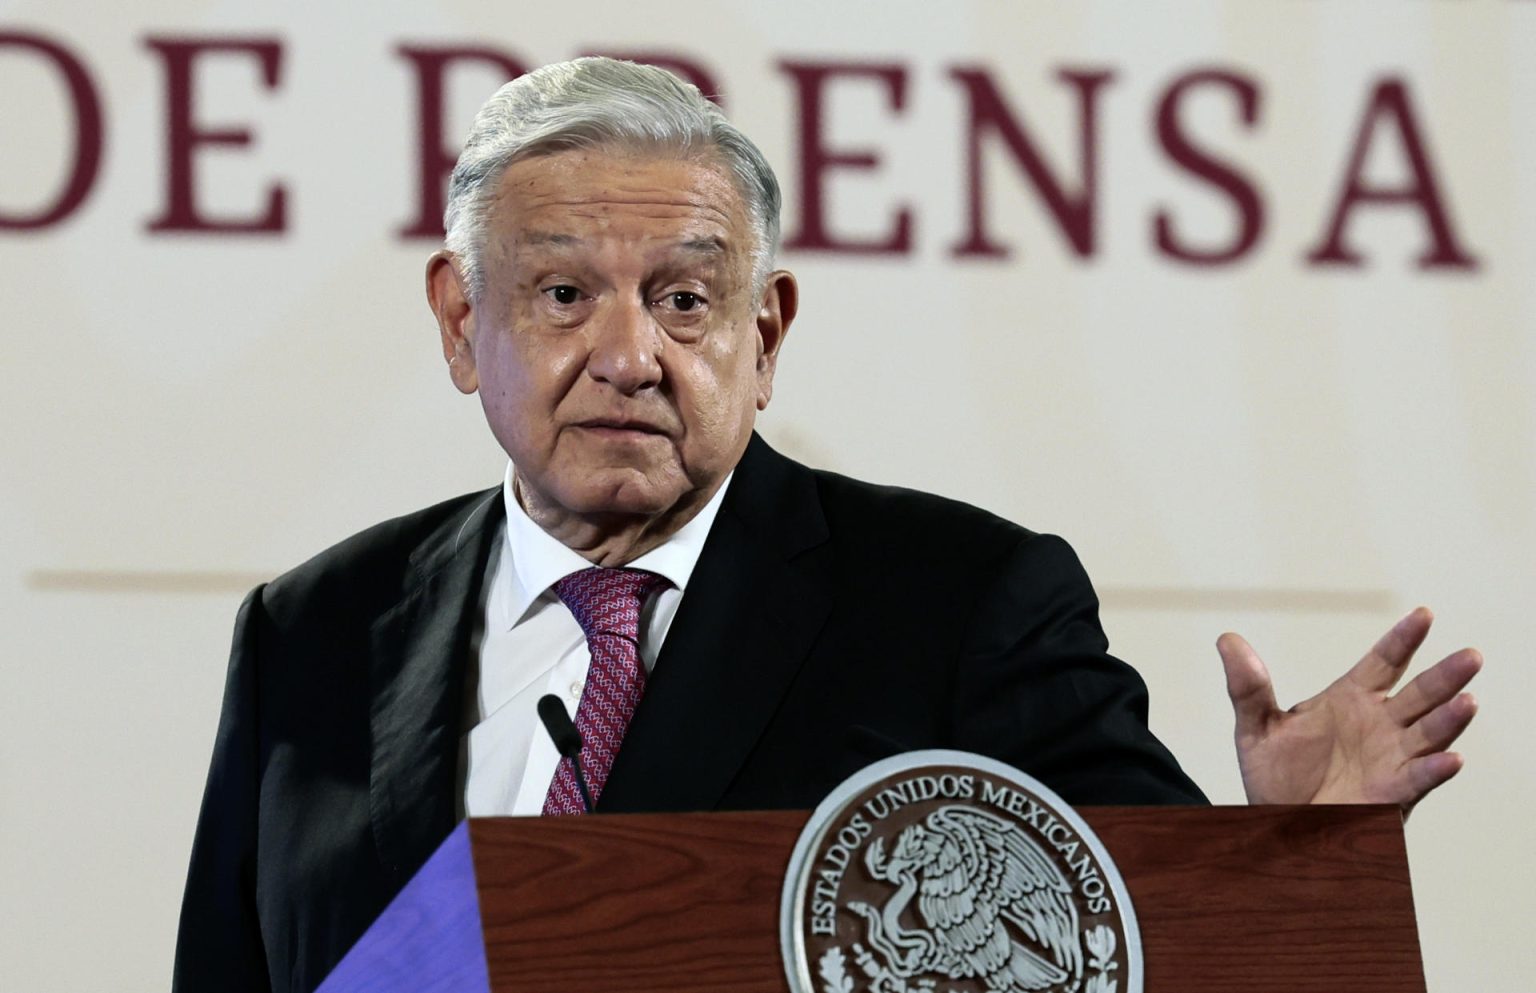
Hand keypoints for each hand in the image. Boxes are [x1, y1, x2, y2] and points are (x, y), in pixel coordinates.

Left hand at [1218, 607, 1480, 811]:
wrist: (1277, 828)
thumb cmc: (1276, 778)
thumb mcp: (1256, 727)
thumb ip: (1247, 686)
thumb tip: (1227, 641)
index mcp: (1350, 699)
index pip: (1384, 662)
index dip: (1404, 639)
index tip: (1423, 615)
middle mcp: (1379, 724)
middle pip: (1420, 693)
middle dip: (1445, 675)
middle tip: (1470, 656)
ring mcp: (1390, 757)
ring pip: (1429, 732)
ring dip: (1450, 718)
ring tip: (1468, 700)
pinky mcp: (1391, 793)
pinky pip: (1418, 779)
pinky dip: (1434, 768)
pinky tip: (1451, 758)